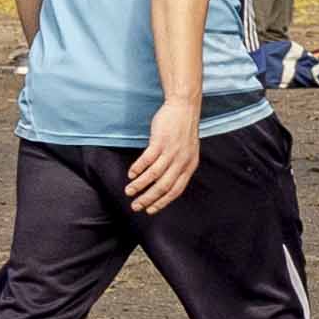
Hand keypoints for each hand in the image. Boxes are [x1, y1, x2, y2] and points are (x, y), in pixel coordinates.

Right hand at [127, 97, 204, 213]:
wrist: (184, 108)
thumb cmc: (184, 130)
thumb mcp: (188, 152)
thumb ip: (179, 168)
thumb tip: (166, 184)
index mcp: (189, 166)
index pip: (175, 191)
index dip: (162, 202)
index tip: (150, 210)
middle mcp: (181, 161)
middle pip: (163, 186)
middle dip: (148, 199)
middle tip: (135, 206)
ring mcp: (171, 151)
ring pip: (153, 175)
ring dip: (139, 185)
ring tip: (129, 191)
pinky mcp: (160, 141)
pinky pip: (147, 160)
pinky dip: (137, 169)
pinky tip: (131, 174)